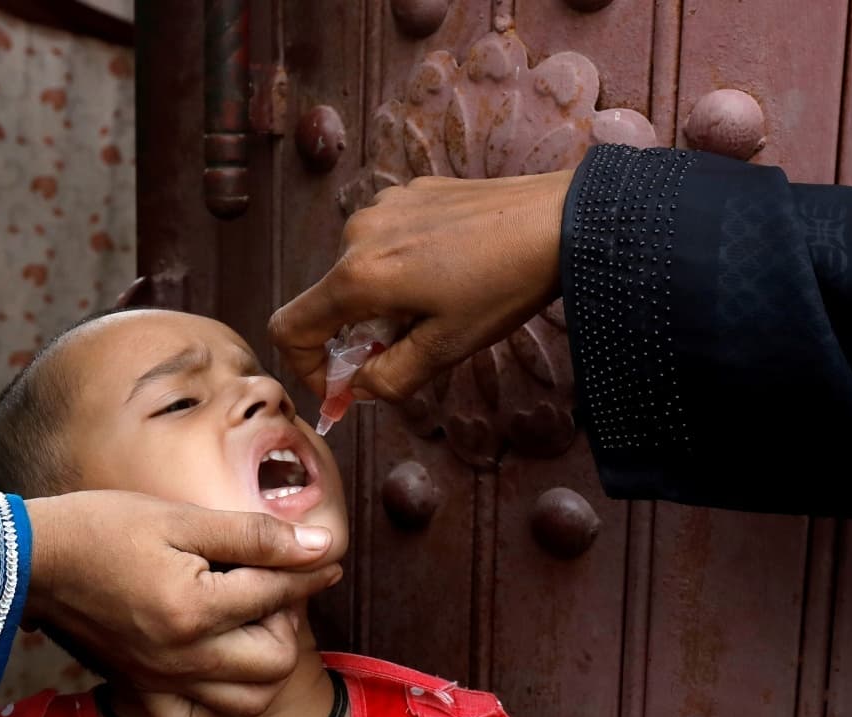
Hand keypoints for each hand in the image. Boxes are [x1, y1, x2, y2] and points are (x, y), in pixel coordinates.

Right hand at [22, 491, 341, 716]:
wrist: (29, 561)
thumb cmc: (102, 527)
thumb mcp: (181, 518)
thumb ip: (254, 536)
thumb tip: (320, 545)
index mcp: (196, 609)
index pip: (279, 592)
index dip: (309, 567)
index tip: (323, 554)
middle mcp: (183, 657)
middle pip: (278, 660)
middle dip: (287, 621)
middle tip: (269, 588)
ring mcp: (162, 681)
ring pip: (249, 701)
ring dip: (264, 664)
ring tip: (249, 625)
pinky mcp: (141, 690)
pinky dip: (215, 703)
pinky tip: (214, 666)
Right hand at [268, 170, 570, 401]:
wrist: (561, 219)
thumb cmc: (505, 286)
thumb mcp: (447, 348)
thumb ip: (389, 377)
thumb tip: (357, 388)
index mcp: (359, 277)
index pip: (291, 328)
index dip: (306, 368)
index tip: (342, 386)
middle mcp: (358, 234)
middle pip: (330, 301)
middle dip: (358, 334)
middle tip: (414, 346)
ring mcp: (383, 207)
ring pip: (361, 271)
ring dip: (384, 300)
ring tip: (443, 303)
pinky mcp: (410, 193)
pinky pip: (387, 241)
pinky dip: (403, 266)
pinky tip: (454, 268)